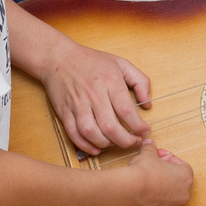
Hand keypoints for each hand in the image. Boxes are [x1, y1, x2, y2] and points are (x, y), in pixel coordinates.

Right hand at [43, 38, 150, 154]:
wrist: (57, 57)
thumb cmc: (91, 61)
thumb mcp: (121, 63)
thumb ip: (140, 81)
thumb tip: (148, 103)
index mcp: (109, 81)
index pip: (126, 110)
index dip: (138, 126)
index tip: (145, 131)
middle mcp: (93, 94)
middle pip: (110, 126)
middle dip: (125, 140)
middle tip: (133, 142)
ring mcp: (77, 104)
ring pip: (91, 133)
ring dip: (106, 144)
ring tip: (116, 143)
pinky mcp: (64, 111)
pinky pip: (74, 133)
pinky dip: (85, 145)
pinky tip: (96, 148)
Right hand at [123, 141, 193, 205]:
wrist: (129, 190)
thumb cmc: (144, 171)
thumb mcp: (148, 153)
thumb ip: (151, 148)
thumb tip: (149, 143)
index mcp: (186, 177)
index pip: (181, 165)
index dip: (168, 159)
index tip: (158, 156)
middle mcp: (183, 194)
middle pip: (176, 181)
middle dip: (165, 173)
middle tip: (152, 166)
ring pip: (168, 195)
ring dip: (160, 187)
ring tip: (146, 180)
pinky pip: (158, 205)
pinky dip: (152, 199)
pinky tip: (142, 192)